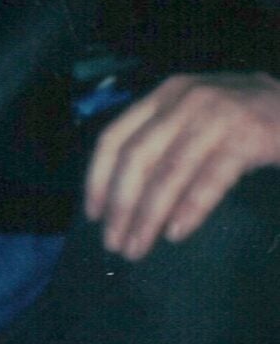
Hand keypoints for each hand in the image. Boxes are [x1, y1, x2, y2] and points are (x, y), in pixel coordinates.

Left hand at [83, 72, 279, 259]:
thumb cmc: (245, 119)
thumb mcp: (196, 115)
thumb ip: (161, 140)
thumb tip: (118, 194)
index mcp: (166, 95)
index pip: (114, 138)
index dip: (97, 179)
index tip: (93, 216)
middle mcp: (187, 100)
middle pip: (136, 158)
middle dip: (120, 206)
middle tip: (114, 243)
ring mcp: (219, 115)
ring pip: (168, 172)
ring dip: (148, 216)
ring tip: (138, 248)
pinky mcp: (249, 135)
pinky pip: (210, 179)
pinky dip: (190, 208)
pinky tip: (176, 233)